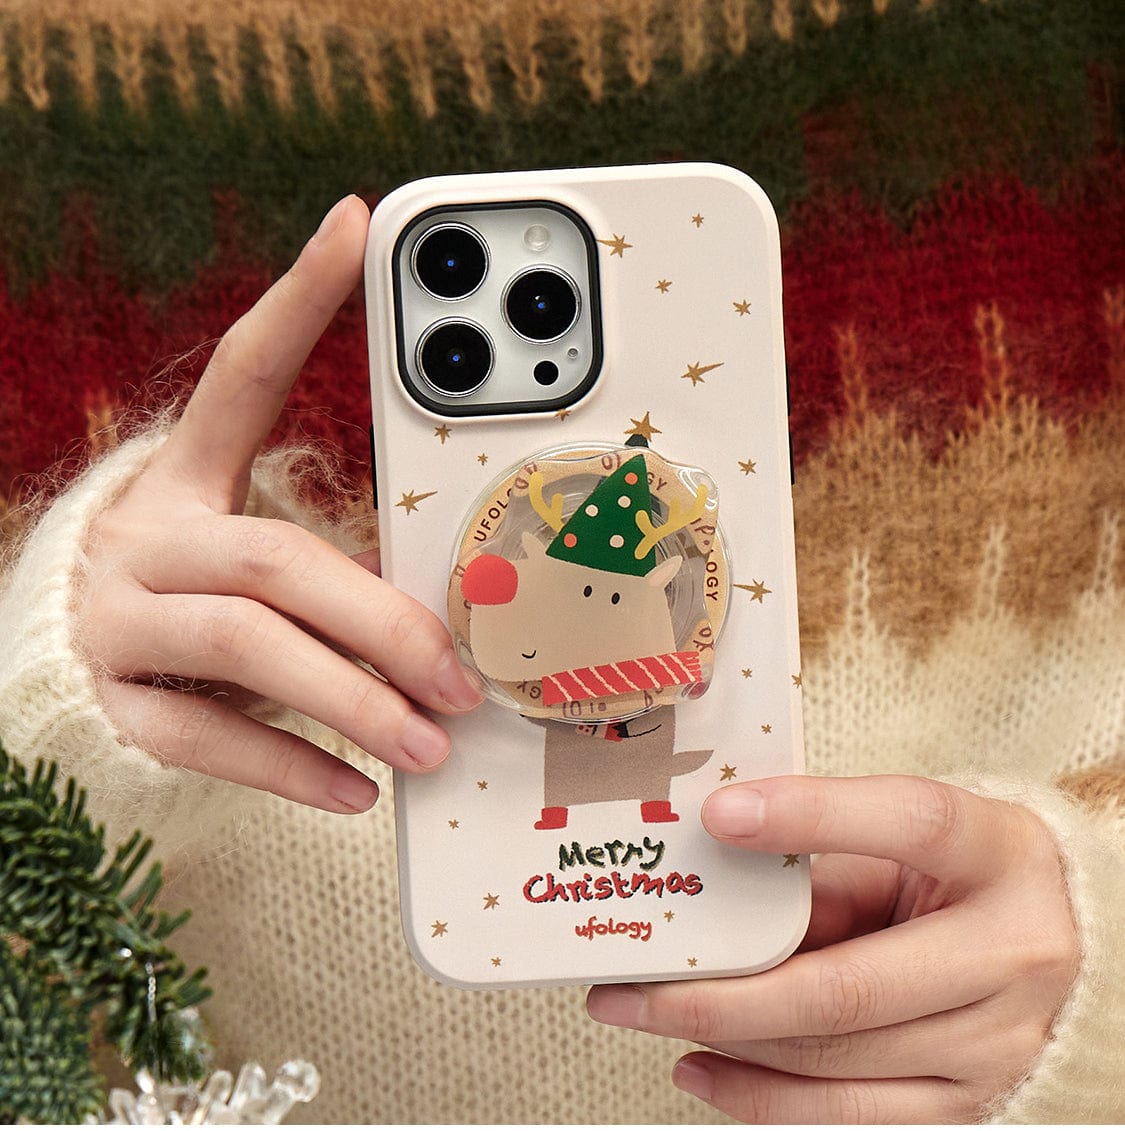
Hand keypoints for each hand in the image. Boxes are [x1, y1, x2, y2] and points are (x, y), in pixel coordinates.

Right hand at [75, 195, 481, 813]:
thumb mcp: (253, 557)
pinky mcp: (111, 702)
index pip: (241, 375)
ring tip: (430, 741)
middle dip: (382, 622)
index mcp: (187, 477)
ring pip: (242, 648)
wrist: (64, 664)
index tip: (357, 227)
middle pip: (276, 560)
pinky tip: (355, 789)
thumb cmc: (193, 597)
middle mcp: (146, 537)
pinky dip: (288, 765)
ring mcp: (117, 621)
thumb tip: (453, 609)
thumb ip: (335, 566)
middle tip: (462, 676)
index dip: (298, 299)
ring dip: (351, 702)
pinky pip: (202, 737)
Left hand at [586, 774, 1078, 1122]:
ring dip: (722, 1040)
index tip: (717, 815)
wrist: (1050, 936)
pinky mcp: (970, 1103)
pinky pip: (850, 1117)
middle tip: (627, 982)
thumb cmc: (952, 871)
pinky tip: (696, 1066)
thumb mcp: (902, 837)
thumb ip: (821, 856)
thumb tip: (709, 874)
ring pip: (834, 1059)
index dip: (811, 816)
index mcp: (998, 854)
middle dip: (718, 993)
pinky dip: (760, 1097)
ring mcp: (998, 1045)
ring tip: (641, 1013)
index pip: (909, 823)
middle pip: (846, 988)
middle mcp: (1014, 955)